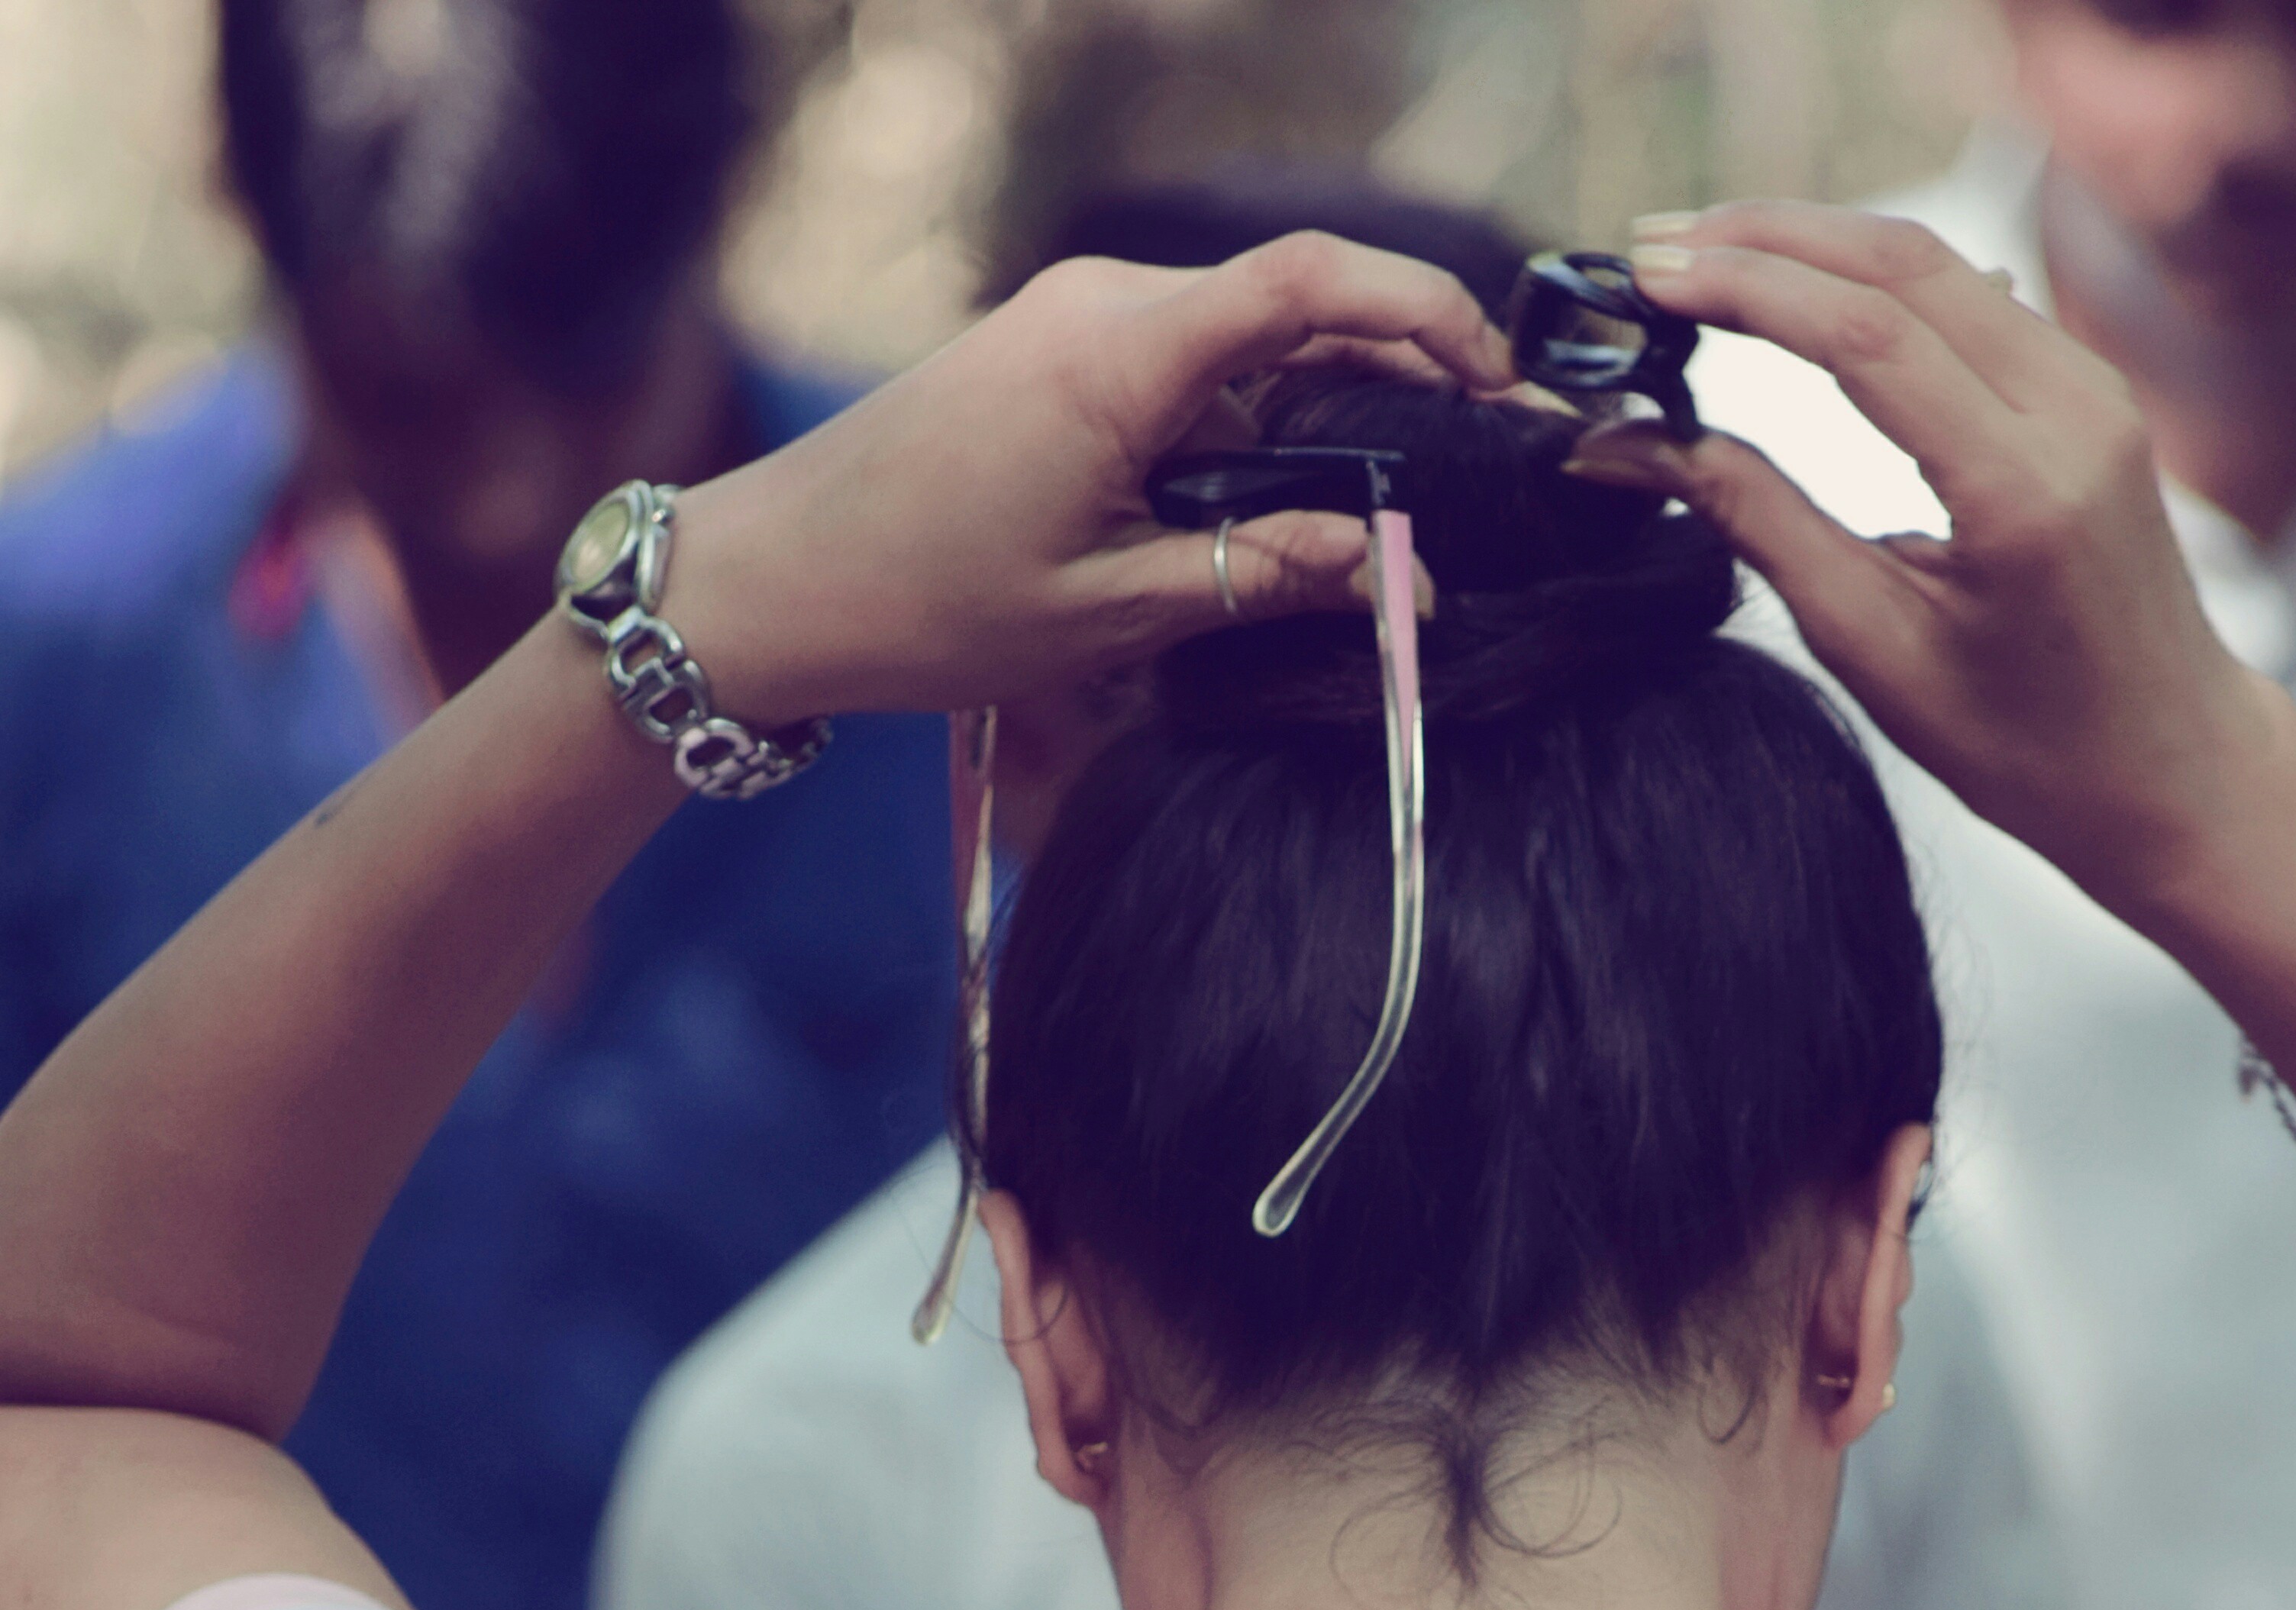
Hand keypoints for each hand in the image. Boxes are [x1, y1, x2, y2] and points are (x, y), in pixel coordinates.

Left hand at [671, 238, 1515, 727]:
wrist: (773, 578)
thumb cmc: (919, 604)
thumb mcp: (1109, 615)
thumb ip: (1259, 580)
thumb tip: (1400, 581)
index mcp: (1119, 352)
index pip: (1310, 283)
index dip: (1425, 313)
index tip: (1495, 385)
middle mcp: (1104, 303)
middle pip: (1295, 307)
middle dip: (1395, 378)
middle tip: (1469, 472)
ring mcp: (1078, 317)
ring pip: (1246, 345)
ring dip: (1319, 417)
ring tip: (1375, 522)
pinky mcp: (1060, 350)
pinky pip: (1190, 367)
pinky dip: (1250, 427)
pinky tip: (1271, 510)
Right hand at [1566, 205, 2295, 928]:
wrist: (2171, 764)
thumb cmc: (2026, 745)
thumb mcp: (1874, 648)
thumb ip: (1758, 525)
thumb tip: (1631, 447)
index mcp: (2023, 492)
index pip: (1868, 335)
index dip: (1748, 291)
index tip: (1650, 279)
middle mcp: (2074, 413)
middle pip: (1902, 262)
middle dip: (1766, 240)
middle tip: (1654, 249)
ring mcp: (2092, 387)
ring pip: (1936, 261)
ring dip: (1813, 244)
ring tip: (1705, 257)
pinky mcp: (2087, 385)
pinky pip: (1969, 295)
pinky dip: (1871, 276)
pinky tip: (1798, 282)